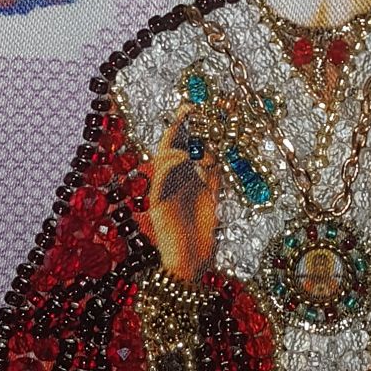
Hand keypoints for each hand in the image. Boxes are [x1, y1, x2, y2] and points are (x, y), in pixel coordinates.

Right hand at [137, 104, 218, 284]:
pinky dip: (171, 165)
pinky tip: (185, 160)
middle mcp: (171, 182)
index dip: (187, 128)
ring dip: (177, 146)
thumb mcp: (212, 198)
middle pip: (170, 147)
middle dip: (177, 126)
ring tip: (193, 147)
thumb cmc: (201, 235)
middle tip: (189, 108)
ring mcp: (163, 191)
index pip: (183, 147)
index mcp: (184, 179)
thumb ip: (212, 177)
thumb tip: (213, 153)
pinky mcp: (157, 202)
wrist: (191, 262)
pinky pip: (160, 177)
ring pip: (162, 158)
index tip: (196, 109)